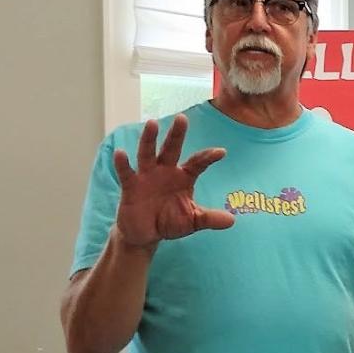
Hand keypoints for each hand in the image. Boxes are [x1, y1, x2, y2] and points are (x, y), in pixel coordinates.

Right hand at [113, 115, 233, 249]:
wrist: (146, 234)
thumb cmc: (170, 221)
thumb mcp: (192, 221)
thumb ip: (209, 219)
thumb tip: (232, 221)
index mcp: (184, 177)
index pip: (197, 163)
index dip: (208, 157)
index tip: (222, 152)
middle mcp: (165, 171)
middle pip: (171, 149)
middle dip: (177, 134)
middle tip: (182, 118)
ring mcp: (147, 176)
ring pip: (148, 154)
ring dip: (149, 139)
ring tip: (152, 123)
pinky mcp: (131, 186)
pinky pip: (126, 173)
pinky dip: (122, 163)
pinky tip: (121, 152)